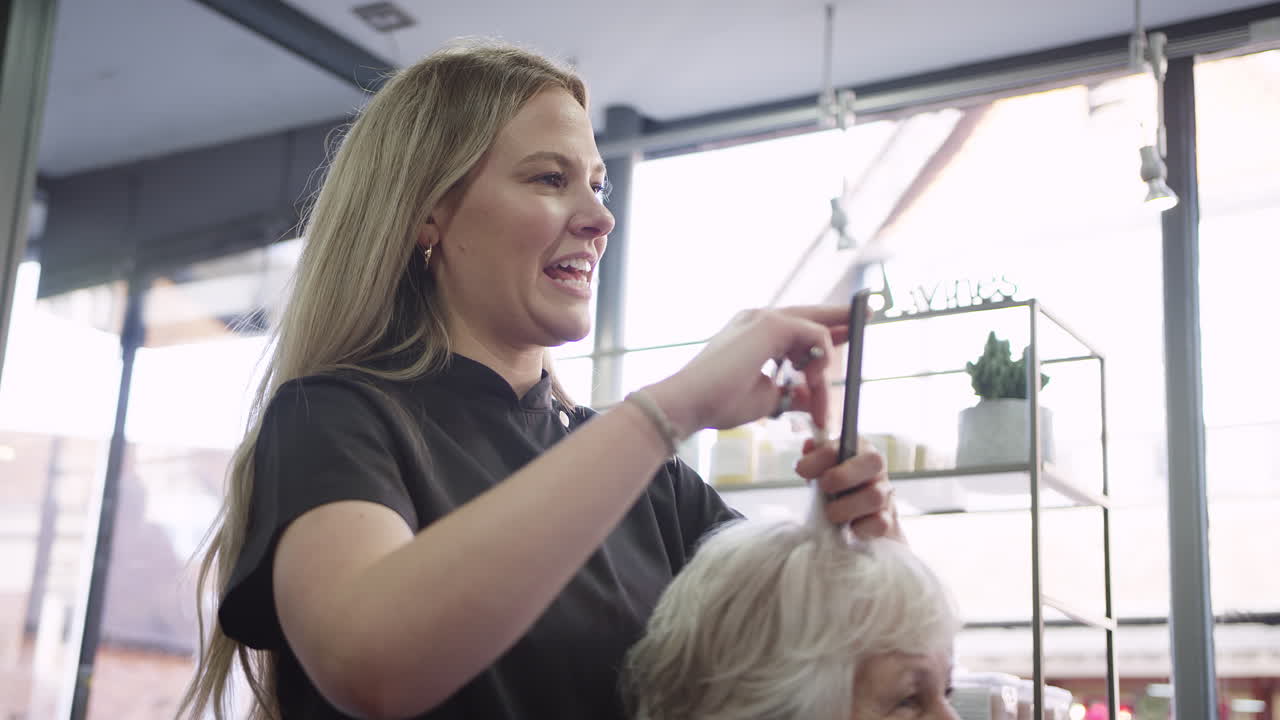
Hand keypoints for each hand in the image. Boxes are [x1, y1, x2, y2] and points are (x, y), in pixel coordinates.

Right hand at [646, 306, 849, 434]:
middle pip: (811, 315)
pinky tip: (812, 387)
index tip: (849, 336)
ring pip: (816, 332)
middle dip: (842, 319)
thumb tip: (811, 397)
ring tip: (820, 402)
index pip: (798, 327)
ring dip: (824, 369)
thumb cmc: (718, 402)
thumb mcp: (766, 398)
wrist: (690, 403)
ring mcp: (764, 317)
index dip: (826, 331)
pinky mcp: (772, 324)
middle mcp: (759, 318)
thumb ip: (791, 393)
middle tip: (869, 314)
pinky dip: (820, 363)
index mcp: (754, 333)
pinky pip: (815, 336)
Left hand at [794, 437, 904, 541]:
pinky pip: (880, 523)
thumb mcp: (822, 468)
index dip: (822, 455)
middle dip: (844, 475)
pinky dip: (861, 527)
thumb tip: (809, 445)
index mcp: (860, 450)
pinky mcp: (887, 521)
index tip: (801, 469)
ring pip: (875, 496)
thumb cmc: (837, 486)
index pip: (846, 443)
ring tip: (830, 513)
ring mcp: (885, 495)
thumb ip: (815, 455)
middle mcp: (877, 470)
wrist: (857, 517)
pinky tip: (848, 527)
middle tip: (824, 486)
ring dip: (847, 506)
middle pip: (874, 461)